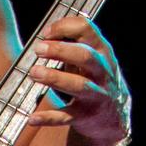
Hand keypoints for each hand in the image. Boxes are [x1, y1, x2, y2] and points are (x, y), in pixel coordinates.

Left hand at [23, 16, 130, 145]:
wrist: (113, 116)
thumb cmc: (94, 79)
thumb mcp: (91, 57)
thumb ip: (73, 43)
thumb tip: (47, 33)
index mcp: (102, 51)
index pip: (87, 30)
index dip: (65, 27)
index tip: (46, 33)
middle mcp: (102, 72)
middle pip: (85, 56)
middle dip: (60, 50)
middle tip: (38, 49)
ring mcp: (96, 95)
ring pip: (79, 85)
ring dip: (54, 78)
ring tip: (33, 73)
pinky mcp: (86, 116)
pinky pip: (67, 117)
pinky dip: (48, 118)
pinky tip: (31, 118)